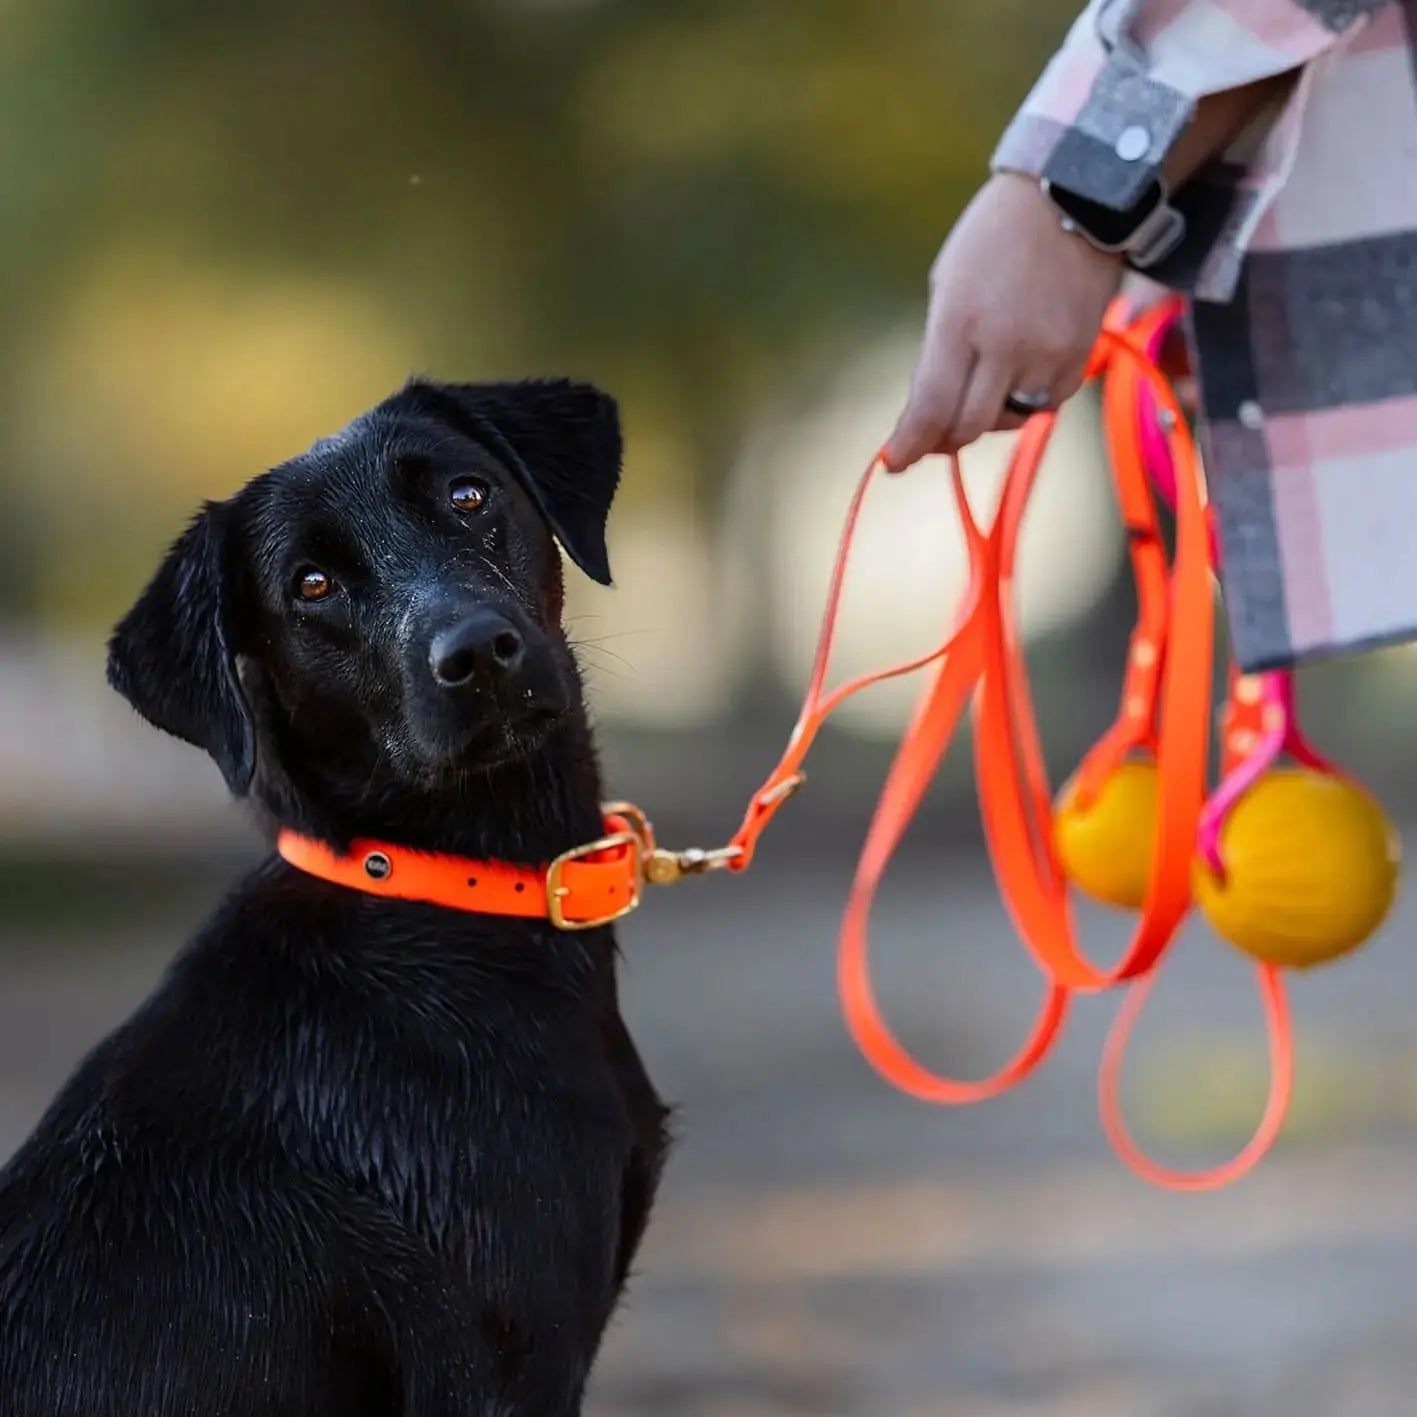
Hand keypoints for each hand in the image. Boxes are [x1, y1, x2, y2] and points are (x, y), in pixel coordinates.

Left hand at [887, 173, 1124, 469]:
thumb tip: (932, 409)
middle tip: (932, 436)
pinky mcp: (1079, 356)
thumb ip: (940, 350)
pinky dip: (1026, 400)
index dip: (909, 445)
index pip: (930, 408)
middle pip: (968, 427)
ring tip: (981, 386)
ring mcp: (1046, 354)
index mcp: (959, 323)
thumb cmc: (993, 237)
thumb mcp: (948, 285)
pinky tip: (1020, 373)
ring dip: (987, 416)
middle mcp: (1004, 346)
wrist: (1072, 197)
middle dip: (944, 438)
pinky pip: (1047, 403)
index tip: (895, 461)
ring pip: (1009, 419)